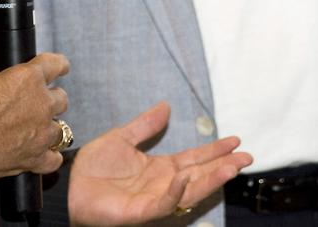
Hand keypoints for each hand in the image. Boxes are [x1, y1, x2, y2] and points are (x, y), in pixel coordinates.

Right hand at [0, 52, 69, 178]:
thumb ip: (2, 81)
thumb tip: (5, 86)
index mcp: (28, 78)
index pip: (56, 64)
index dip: (60, 65)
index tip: (62, 67)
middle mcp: (41, 103)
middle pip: (62, 98)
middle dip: (51, 100)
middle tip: (37, 105)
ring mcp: (41, 132)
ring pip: (61, 129)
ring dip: (49, 128)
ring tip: (35, 131)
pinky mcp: (36, 157)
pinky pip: (54, 158)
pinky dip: (49, 157)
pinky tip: (43, 154)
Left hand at [68, 102, 252, 225]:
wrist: (70, 186)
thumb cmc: (93, 168)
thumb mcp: (121, 138)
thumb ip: (145, 126)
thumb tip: (166, 106)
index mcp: (160, 168)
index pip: (194, 158)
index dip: (214, 150)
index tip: (236, 140)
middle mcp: (163, 184)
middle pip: (200, 174)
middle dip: (224, 166)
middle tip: (247, 156)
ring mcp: (155, 198)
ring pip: (190, 190)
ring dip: (211, 178)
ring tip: (231, 166)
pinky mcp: (142, 210)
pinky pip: (164, 202)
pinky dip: (176, 191)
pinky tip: (185, 176)